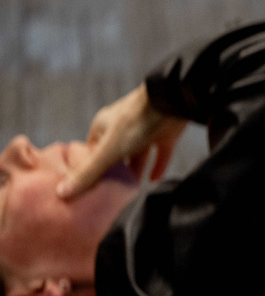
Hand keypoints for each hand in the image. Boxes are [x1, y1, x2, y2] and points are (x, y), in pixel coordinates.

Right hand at [57, 84, 188, 199]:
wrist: (170, 103)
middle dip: (114, 171)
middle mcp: (122, 127)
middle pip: (114, 153)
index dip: (89, 167)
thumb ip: (89, 172)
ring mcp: (144, 130)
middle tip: (112, 192)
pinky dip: (157, 166)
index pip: (91, 149)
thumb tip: (63, 192)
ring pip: (137, 153)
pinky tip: (154, 180)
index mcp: (103, 127)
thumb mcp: (108, 151)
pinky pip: (159, 153)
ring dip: (135, 170)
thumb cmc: (134, 123)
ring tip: (131, 189)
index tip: (89, 186)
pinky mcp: (165, 134)